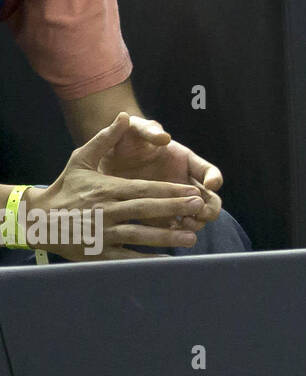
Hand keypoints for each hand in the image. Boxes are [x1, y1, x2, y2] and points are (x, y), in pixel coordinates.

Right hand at [24, 115, 217, 260]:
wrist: (36, 218)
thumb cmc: (64, 186)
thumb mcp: (81, 159)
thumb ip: (105, 139)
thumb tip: (123, 116)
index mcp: (108, 189)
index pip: (145, 189)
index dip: (170, 190)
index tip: (192, 190)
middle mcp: (107, 211)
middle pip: (146, 209)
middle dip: (174, 208)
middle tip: (199, 208)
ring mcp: (103, 233)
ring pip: (139, 234)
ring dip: (166, 236)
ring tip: (191, 237)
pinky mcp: (97, 252)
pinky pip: (125, 257)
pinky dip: (145, 260)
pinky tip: (167, 260)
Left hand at [98, 113, 222, 222]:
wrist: (105, 159)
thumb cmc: (124, 141)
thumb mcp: (135, 130)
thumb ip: (148, 130)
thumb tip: (164, 137)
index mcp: (184, 160)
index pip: (207, 170)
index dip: (213, 177)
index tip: (211, 185)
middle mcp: (183, 182)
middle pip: (210, 197)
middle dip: (211, 206)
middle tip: (201, 211)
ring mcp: (172, 200)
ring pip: (196, 215)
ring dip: (197, 221)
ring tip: (187, 223)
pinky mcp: (158, 214)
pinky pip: (174, 228)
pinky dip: (177, 232)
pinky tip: (170, 233)